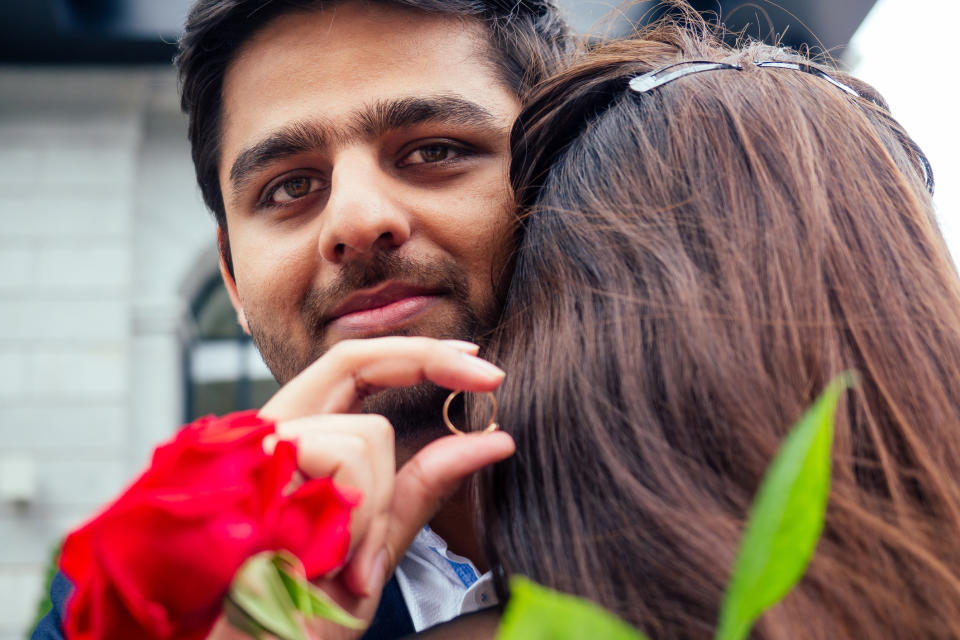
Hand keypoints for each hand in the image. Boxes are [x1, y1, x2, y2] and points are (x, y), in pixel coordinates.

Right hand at [207, 337, 513, 638]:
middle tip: (491, 376)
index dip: (417, 354)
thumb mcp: (380, 539)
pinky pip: (345, 456)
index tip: (479, 363)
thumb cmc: (306, 608)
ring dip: (379, 504)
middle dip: (427, 360)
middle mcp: (273, 432)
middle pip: (354, 360)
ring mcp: (257, 445)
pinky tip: (329, 553)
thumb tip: (494, 440)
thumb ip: (425, 484)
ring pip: (366, 432)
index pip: (355, 368)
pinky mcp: (254, 463)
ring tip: (346, 559)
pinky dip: (359, 514)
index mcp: (300, 442)